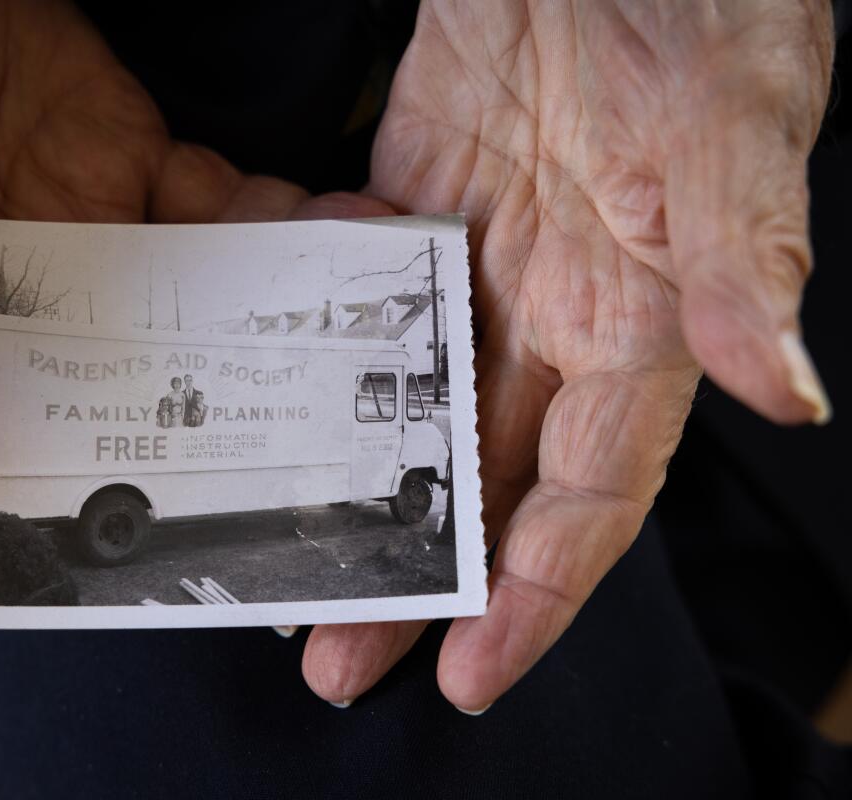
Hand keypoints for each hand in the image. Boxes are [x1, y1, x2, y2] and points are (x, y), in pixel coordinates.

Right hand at [0, 0, 384, 506]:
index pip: (38, 437)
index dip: (120, 476)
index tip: (212, 505)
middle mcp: (31, 305)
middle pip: (148, 376)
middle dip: (237, 399)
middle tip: (331, 420)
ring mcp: (90, 232)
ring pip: (203, 296)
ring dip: (278, 311)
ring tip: (361, 321)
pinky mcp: (130, 155)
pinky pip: (220, 207)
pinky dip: (275, 222)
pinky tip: (329, 231)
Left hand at [302, 0, 834, 711]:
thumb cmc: (693, 4)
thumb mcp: (725, 123)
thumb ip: (742, 255)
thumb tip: (787, 390)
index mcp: (643, 323)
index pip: (593, 493)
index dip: (537, 590)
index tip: (470, 669)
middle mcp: (558, 317)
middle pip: (487, 481)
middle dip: (421, 580)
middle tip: (339, 656)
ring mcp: (480, 271)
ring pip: (415, 416)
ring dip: (359, 497)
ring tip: (289, 567)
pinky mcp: (412, 215)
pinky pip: (360, 313)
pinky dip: (316, 368)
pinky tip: (262, 417)